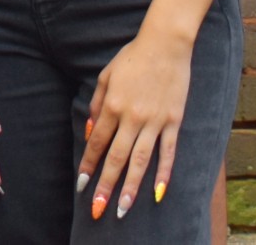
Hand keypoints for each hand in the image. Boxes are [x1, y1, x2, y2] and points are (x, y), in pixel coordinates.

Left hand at [77, 29, 193, 220]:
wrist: (165, 44)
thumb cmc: (132, 58)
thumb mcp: (106, 75)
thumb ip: (96, 104)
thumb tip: (90, 132)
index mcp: (112, 105)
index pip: (97, 142)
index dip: (88, 164)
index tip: (81, 184)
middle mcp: (131, 117)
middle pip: (116, 158)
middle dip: (105, 185)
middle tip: (97, 209)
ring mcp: (154, 121)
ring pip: (140, 161)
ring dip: (131, 188)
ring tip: (123, 209)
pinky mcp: (174, 121)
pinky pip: (168, 152)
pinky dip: (163, 173)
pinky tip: (157, 192)